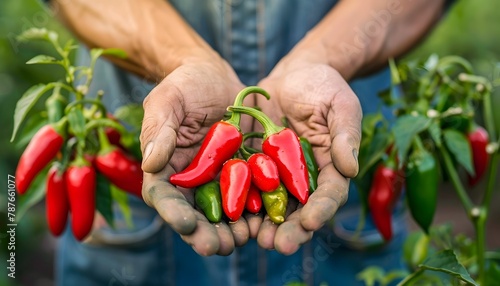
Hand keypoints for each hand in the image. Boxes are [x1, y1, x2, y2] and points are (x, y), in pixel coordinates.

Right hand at [139, 57, 253, 255]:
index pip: (163, 195)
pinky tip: (265, 220)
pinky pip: (250, 194)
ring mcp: (218, 178)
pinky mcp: (243, 172)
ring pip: (222, 211)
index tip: (185, 224)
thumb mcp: (168, 100)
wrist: (215, 76)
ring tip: (242, 240)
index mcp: (165, 166)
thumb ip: (159, 130)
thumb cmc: (185, 84)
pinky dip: (256, 210)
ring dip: (230, 230)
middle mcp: (191, 179)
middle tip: (216, 246)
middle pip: (193, 213)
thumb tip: (151, 164)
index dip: (172, 212)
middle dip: (203, 233)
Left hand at [255, 59, 361, 254]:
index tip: (311, 222)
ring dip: (266, 226)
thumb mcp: (341, 105)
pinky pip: (247, 186)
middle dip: (292, 230)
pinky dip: (242, 203)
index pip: (329, 194)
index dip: (322, 209)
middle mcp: (305, 177)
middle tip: (281, 246)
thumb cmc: (323, 87)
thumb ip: (346, 135)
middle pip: (301, 209)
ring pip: (273, 206)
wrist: (294, 76)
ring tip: (257, 241)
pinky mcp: (255, 165)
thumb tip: (351, 168)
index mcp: (331, 167)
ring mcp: (279, 173)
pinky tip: (233, 217)